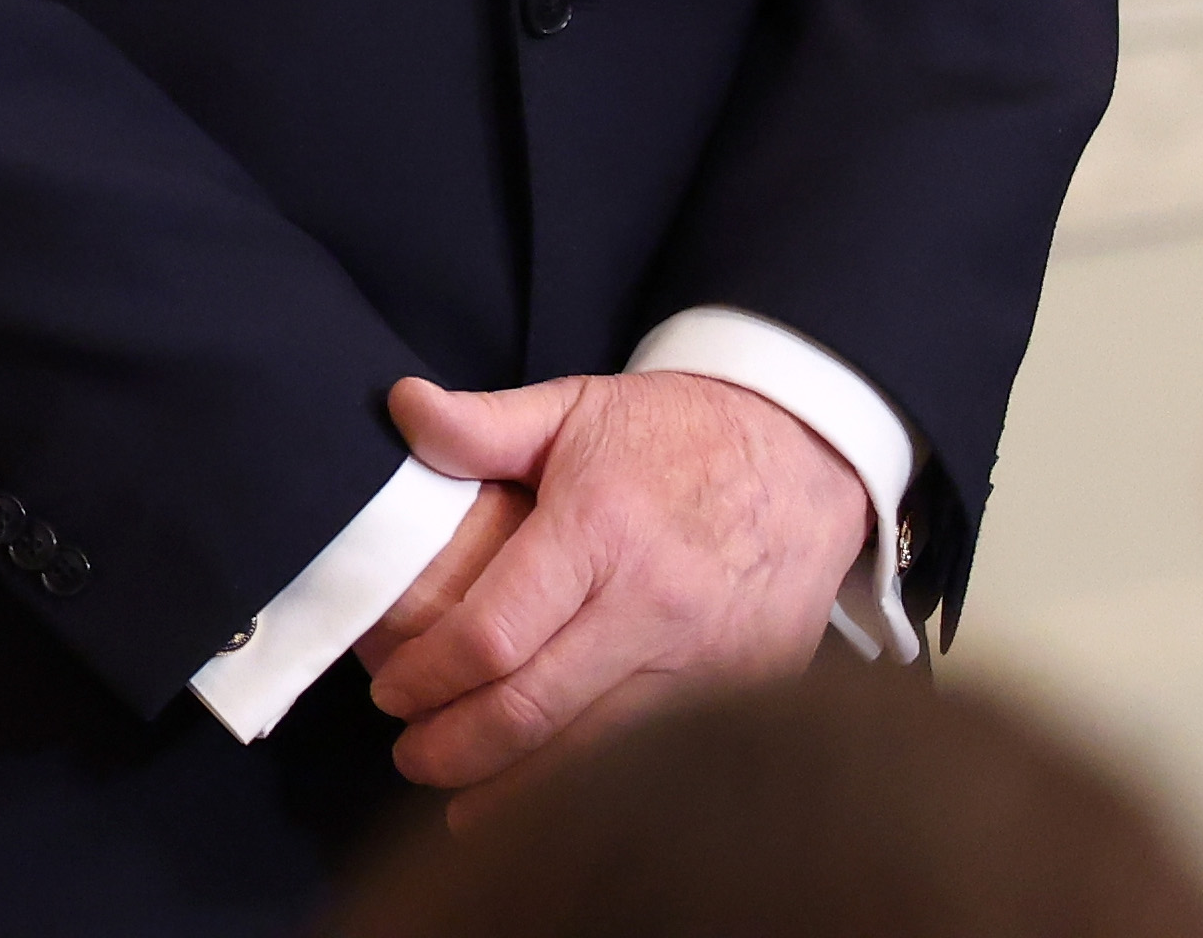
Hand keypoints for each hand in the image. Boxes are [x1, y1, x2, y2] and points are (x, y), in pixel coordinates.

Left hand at [360, 370, 863, 811]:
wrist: (811, 457)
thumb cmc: (679, 434)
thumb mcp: (576, 406)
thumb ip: (483, 424)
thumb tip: (402, 408)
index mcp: (599, 533)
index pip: (492, 635)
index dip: (428, 675)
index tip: (391, 690)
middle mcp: (655, 610)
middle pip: (533, 711)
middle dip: (455, 747)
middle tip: (409, 754)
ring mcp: (708, 663)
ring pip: (592, 755)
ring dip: (514, 786)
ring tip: (458, 795)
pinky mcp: (746, 694)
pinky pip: (653, 755)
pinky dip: (591, 782)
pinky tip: (545, 792)